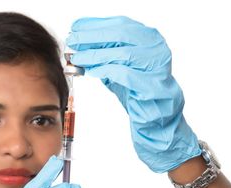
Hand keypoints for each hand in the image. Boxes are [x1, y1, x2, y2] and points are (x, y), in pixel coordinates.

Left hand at [66, 16, 200, 172]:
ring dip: (95, 55)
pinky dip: (107, 71)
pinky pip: (127, 75)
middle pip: (120, 34)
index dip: (94, 25)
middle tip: (72, 42)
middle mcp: (156, 48)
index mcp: (149, 38)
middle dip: (92, 37)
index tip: (74, 28)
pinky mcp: (154, 86)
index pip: (119, 24)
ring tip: (78, 58)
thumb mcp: (118, 68)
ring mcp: (158, 66)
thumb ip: (104, 54)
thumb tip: (78, 43)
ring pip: (122, 53)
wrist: (158, 120)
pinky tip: (93, 72)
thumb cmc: (139, 93)